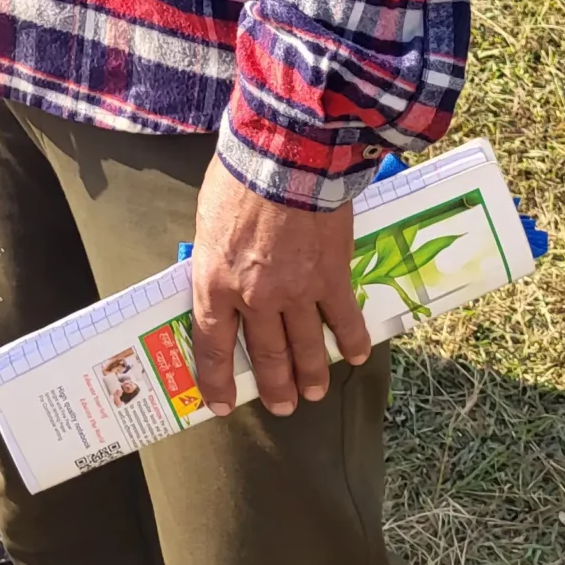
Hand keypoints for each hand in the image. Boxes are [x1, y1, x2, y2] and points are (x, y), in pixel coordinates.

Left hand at [190, 153, 370, 417]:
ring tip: (314, 392)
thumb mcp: (208, 221)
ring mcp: (296, 293)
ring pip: (304, 347)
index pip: (213, 345)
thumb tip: (221, 269)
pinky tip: (356, 355)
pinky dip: (352, 340)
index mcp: (216, 283)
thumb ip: (215, 255)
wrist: (284, 158)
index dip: (217, 379)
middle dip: (274, 386)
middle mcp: (255, 299)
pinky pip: (344, 319)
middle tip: (282, 406)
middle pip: (265, 354)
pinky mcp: (332, 279)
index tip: (222, 404)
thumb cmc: (239, 179)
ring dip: (311, 374)